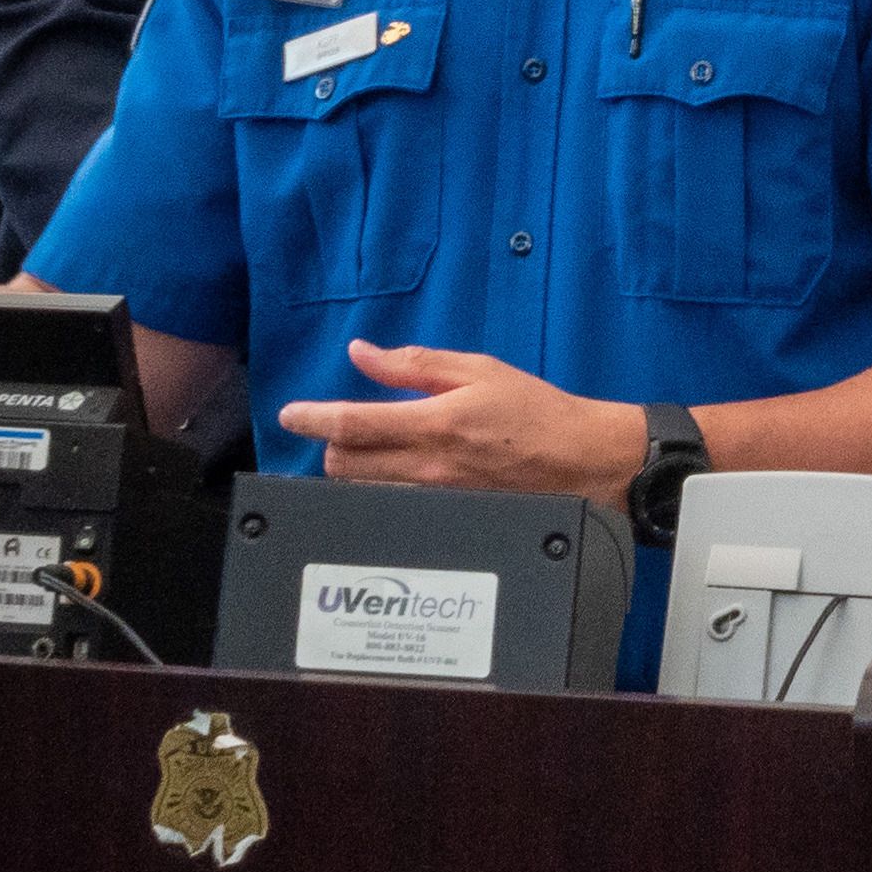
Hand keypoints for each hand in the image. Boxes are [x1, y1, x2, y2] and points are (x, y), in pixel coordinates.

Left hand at [279, 342, 634, 506]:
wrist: (581, 461)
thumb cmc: (535, 411)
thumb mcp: (478, 370)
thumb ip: (414, 364)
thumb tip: (363, 353)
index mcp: (433, 422)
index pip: (352, 424)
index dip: (311, 418)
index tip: (290, 414)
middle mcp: (428, 466)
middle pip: (345, 464)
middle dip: (334, 444)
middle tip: (347, 428)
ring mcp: (436, 497)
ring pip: (363, 490)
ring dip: (355, 469)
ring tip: (370, 451)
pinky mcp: (448, 517)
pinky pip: (394, 505)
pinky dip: (381, 489)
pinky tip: (397, 475)